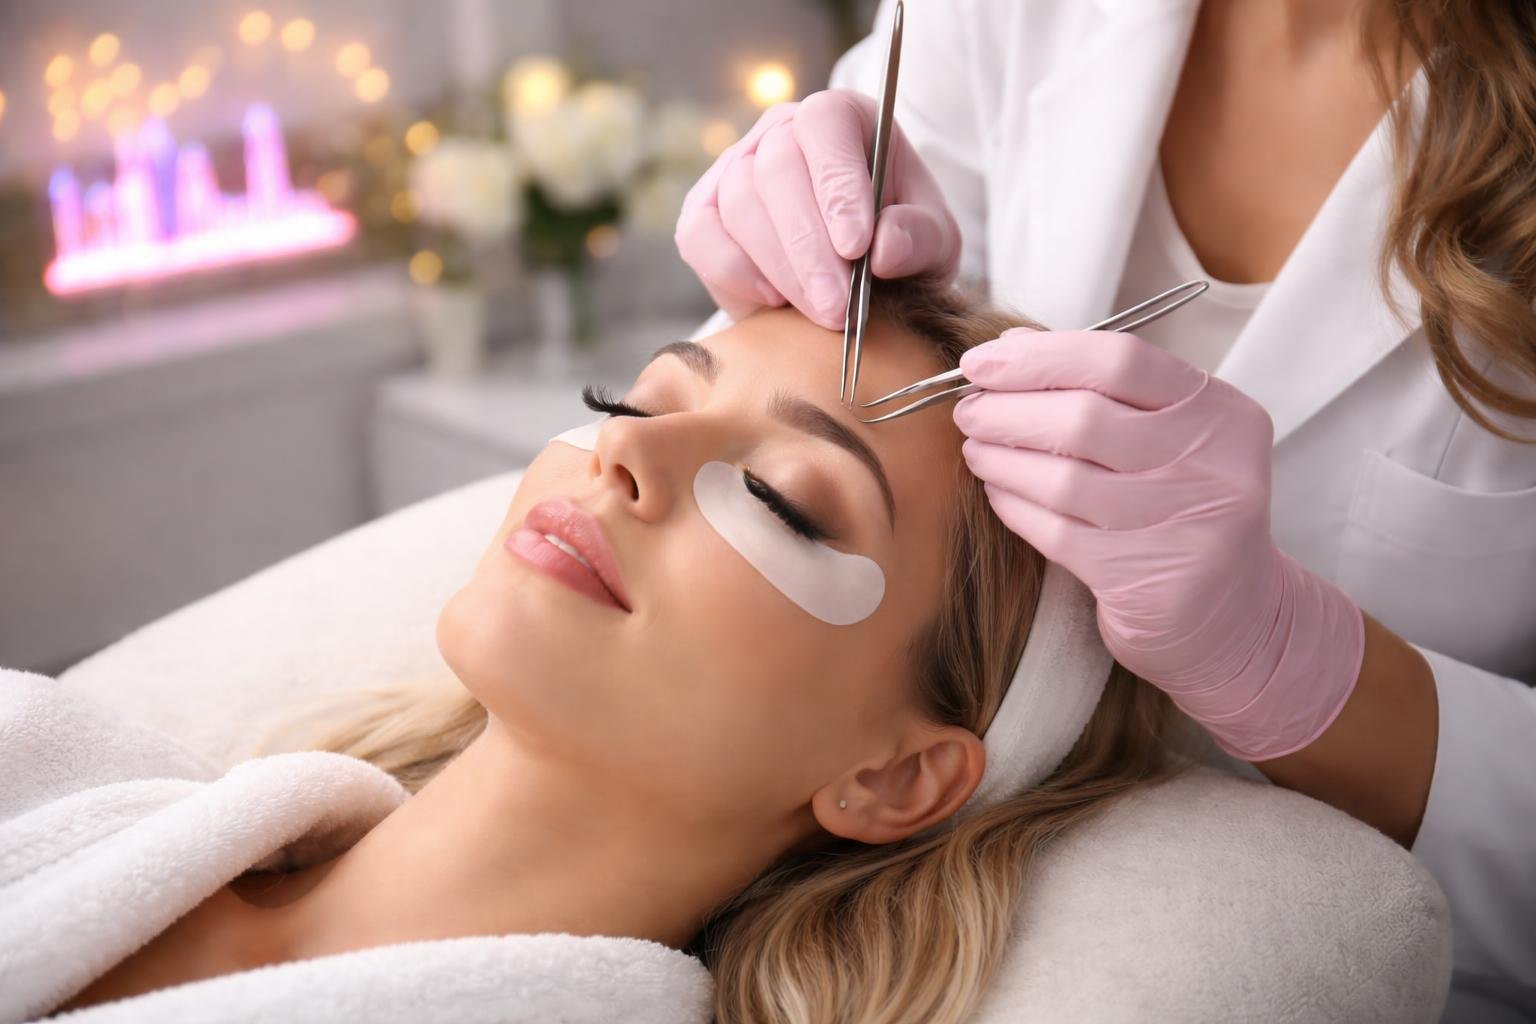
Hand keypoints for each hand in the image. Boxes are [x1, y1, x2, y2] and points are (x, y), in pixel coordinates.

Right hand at [674, 89, 961, 330]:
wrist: (851, 281)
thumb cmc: (894, 244)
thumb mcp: (932, 242)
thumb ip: (920, 237)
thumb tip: (885, 248)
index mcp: (838, 118)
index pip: (825, 127)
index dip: (838, 186)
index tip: (857, 248)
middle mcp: (779, 132)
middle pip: (776, 171)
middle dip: (809, 248)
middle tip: (839, 307)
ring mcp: (733, 169)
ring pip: (740, 206)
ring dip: (782, 269)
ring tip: (823, 313)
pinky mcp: (703, 215)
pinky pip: (701, 237)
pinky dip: (736, 273)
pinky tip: (774, 301)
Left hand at [953, 329, 1365, 760]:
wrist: (1234, 619)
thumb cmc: (1185, 510)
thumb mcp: (1173, 439)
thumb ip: (1103, 388)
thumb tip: (1011, 348)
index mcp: (1220, 414)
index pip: (1119, 360)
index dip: (1038, 356)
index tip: (979, 362)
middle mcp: (1210, 466)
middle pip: (1082, 417)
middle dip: (1007, 409)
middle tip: (969, 410)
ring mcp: (1179, 525)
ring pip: (1061, 477)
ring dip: (1002, 457)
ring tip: (976, 449)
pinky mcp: (1141, 579)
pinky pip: (1054, 531)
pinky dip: (1014, 505)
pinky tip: (997, 491)